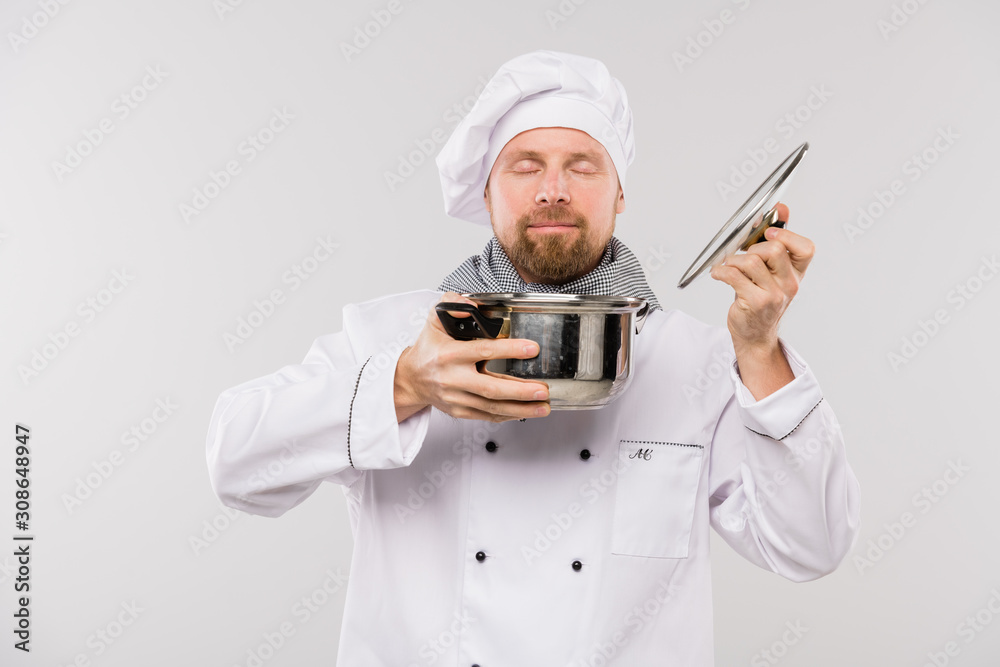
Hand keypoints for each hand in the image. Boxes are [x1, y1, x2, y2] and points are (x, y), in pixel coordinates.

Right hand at [394, 292, 550, 422]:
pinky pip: (487, 416)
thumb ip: (453, 305)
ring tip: (542, 406)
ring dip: (520, 408)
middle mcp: (452, 379)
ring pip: (492, 407)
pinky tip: (525, 412)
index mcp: (449, 354)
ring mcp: (456, 398)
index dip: (509, 350)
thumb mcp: (435, 320)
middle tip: (542, 390)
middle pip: (490, 388)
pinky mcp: (459, 411)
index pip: (483, 351)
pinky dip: (508, 415)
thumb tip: (473, 306)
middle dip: (520, 391)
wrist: (411, 378)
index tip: (531, 349)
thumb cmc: (428, 348)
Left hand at [709, 203, 814, 397]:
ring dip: (734, 260)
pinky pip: (734, 275)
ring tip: (728, 266)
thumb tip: (781, 209)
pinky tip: (718, 273)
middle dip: (754, 246)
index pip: (806, 248)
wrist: (755, 334)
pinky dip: (721, 271)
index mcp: (796, 273)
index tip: (769, 230)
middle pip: (775, 249)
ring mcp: (774, 294)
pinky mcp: (755, 302)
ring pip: (751, 261)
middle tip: (744, 254)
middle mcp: (789, 284)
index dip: (788, 235)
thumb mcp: (773, 272)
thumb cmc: (761, 299)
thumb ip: (776, 243)